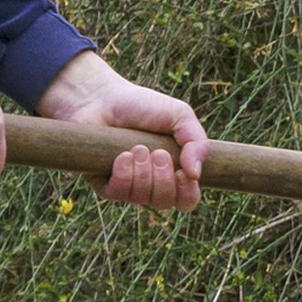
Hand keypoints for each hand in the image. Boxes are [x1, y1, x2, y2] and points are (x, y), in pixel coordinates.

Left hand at [33, 50, 205, 211]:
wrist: (104, 98)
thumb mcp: (180, 115)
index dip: (187, 192)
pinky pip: (118, 193)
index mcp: (173, 171)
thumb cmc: (143, 107)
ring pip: (142, 198)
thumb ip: (197, 142)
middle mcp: (151, 183)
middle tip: (158, 153)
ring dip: (143, 173)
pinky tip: (122, 155)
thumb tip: (195, 174)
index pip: (187, 199)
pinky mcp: (104, 185)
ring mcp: (127, 186)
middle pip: (164, 202)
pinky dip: (124, 174)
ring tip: (138, 148)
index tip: (183, 173)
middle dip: (163, 178)